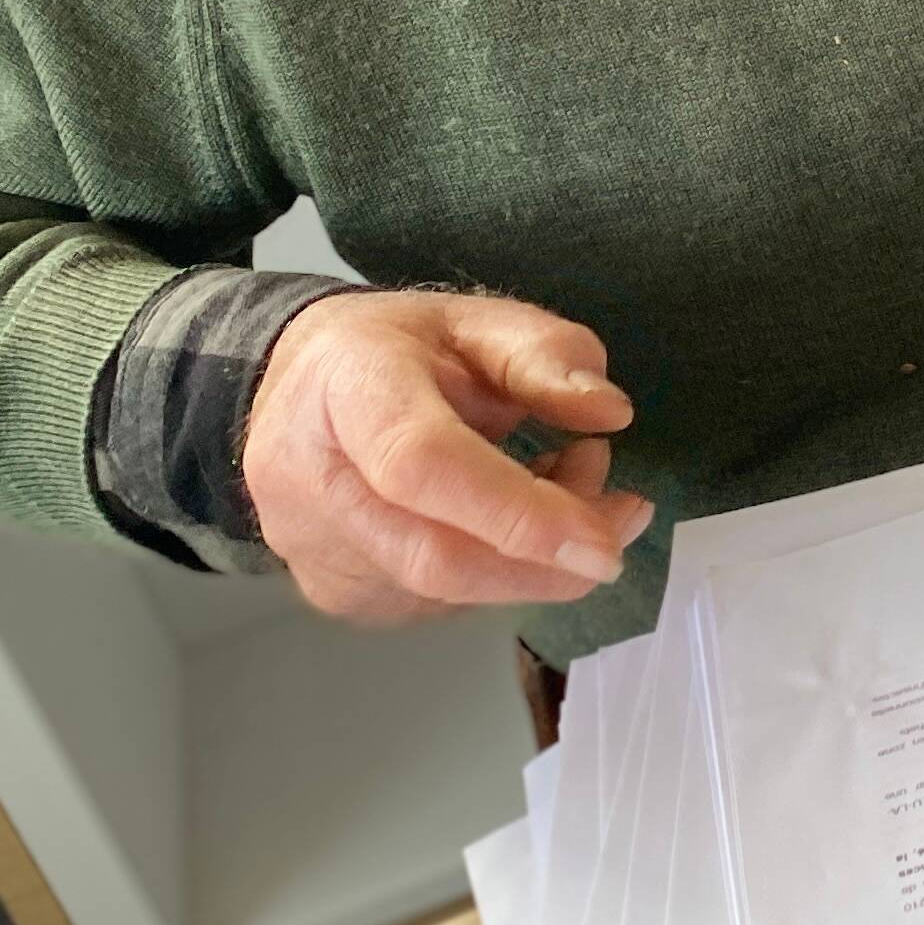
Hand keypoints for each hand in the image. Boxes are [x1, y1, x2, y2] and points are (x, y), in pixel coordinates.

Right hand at [240, 289, 654, 623]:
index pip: (422, 466)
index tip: (604, 544)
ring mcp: (314, 550)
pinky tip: (513, 521)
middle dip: (551, 558)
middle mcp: (309, 480)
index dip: (518, 514)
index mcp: (345, 388)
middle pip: (439, 557)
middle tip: (622, 513)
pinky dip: (500, 572)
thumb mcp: (476, 320)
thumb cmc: (396, 351)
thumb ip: (546, 355)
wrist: (302, 385)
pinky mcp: (336, 594)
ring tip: (566, 485)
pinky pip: (440, 603)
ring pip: (450, 592)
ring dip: (534, 560)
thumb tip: (607, 411)